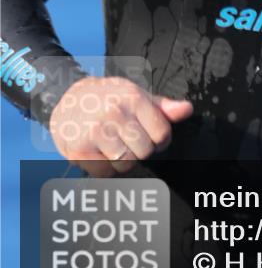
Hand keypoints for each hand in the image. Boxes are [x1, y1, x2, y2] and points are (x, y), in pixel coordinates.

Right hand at [49, 76, 193, 175]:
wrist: (68, 98)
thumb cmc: (110, 98)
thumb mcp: (137, 95)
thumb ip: (163, 107)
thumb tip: (188, 109)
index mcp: (133, 98)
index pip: (161, 134)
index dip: (160, 140)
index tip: (151, 135)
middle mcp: (114, 112)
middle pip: (145, 151)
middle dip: (141, 150)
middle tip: (129, 140)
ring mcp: (95, 131)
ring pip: (126, 164)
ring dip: (124, 161)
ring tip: (115, 145)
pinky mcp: (79, 149)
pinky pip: (105, 173)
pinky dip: (106, 169)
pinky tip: (101, 152)